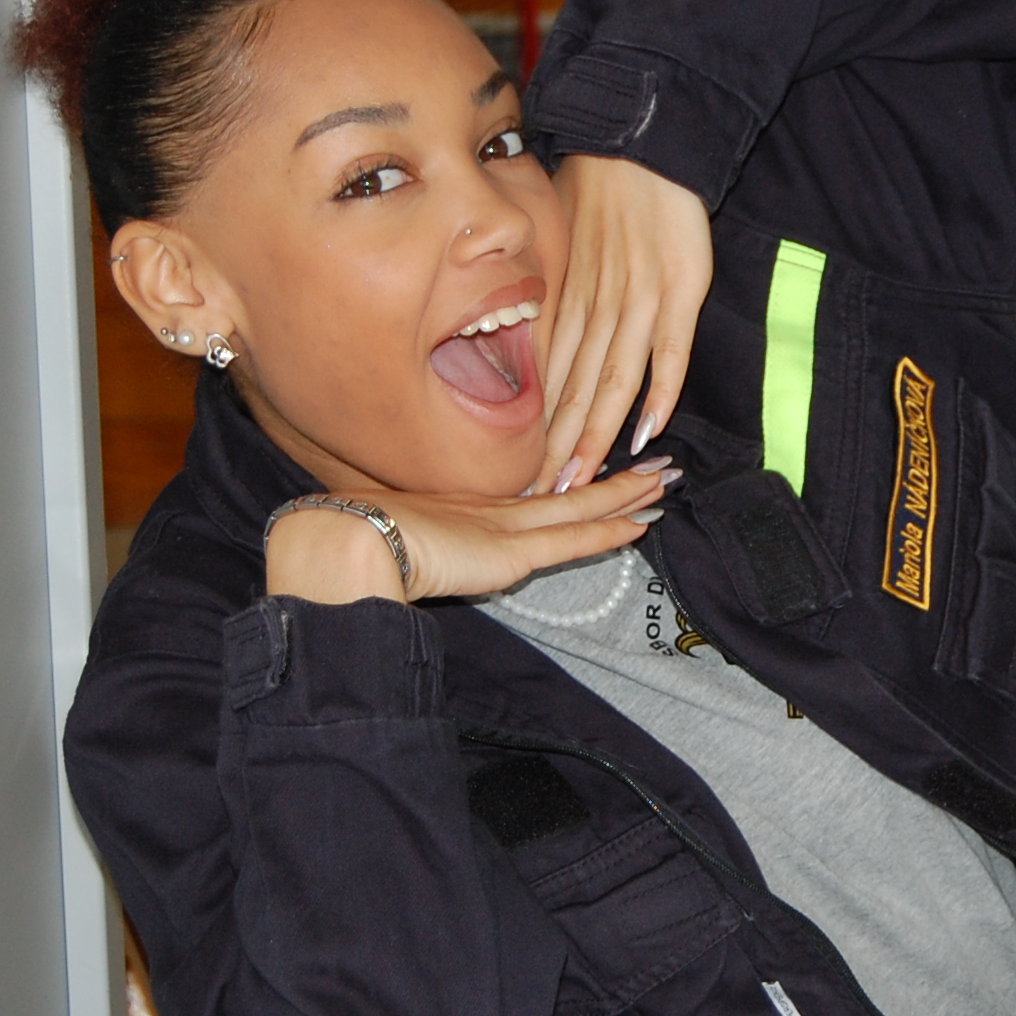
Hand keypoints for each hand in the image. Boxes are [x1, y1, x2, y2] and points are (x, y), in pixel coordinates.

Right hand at [267, 461, 678, 605]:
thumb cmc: (359, 541)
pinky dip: (608, 528)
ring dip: (626, 494)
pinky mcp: (513, 549)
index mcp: (468, 507)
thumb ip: (417, 542)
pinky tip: (641, 522)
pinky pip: (573, 538)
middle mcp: (495, 508)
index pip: (536, 493)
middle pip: (569, 489)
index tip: (603, 468)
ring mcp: (506, 524)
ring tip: (666, 480)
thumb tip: (415, 551)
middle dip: (616, 478)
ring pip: (581, 505)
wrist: (349, 543)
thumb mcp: (394, 539)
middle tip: (659, 464)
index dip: (574, 480)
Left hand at [533, 155, 711, 494]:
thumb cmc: (598, 188)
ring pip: (612, 380)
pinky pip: (668, 351)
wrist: (638, 140)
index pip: (548, 378)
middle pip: (574, 391)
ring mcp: (640, 300)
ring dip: (596, 434)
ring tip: (583, 480)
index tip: (520, 470)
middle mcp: (599, 305)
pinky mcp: (680, 289)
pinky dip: (659, 391)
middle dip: (556, 448)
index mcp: (569, 297)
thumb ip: (559, 294)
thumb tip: (539, 338)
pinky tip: (648, 430)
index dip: (535, 428)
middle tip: (540, 496)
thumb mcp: (562, 243)